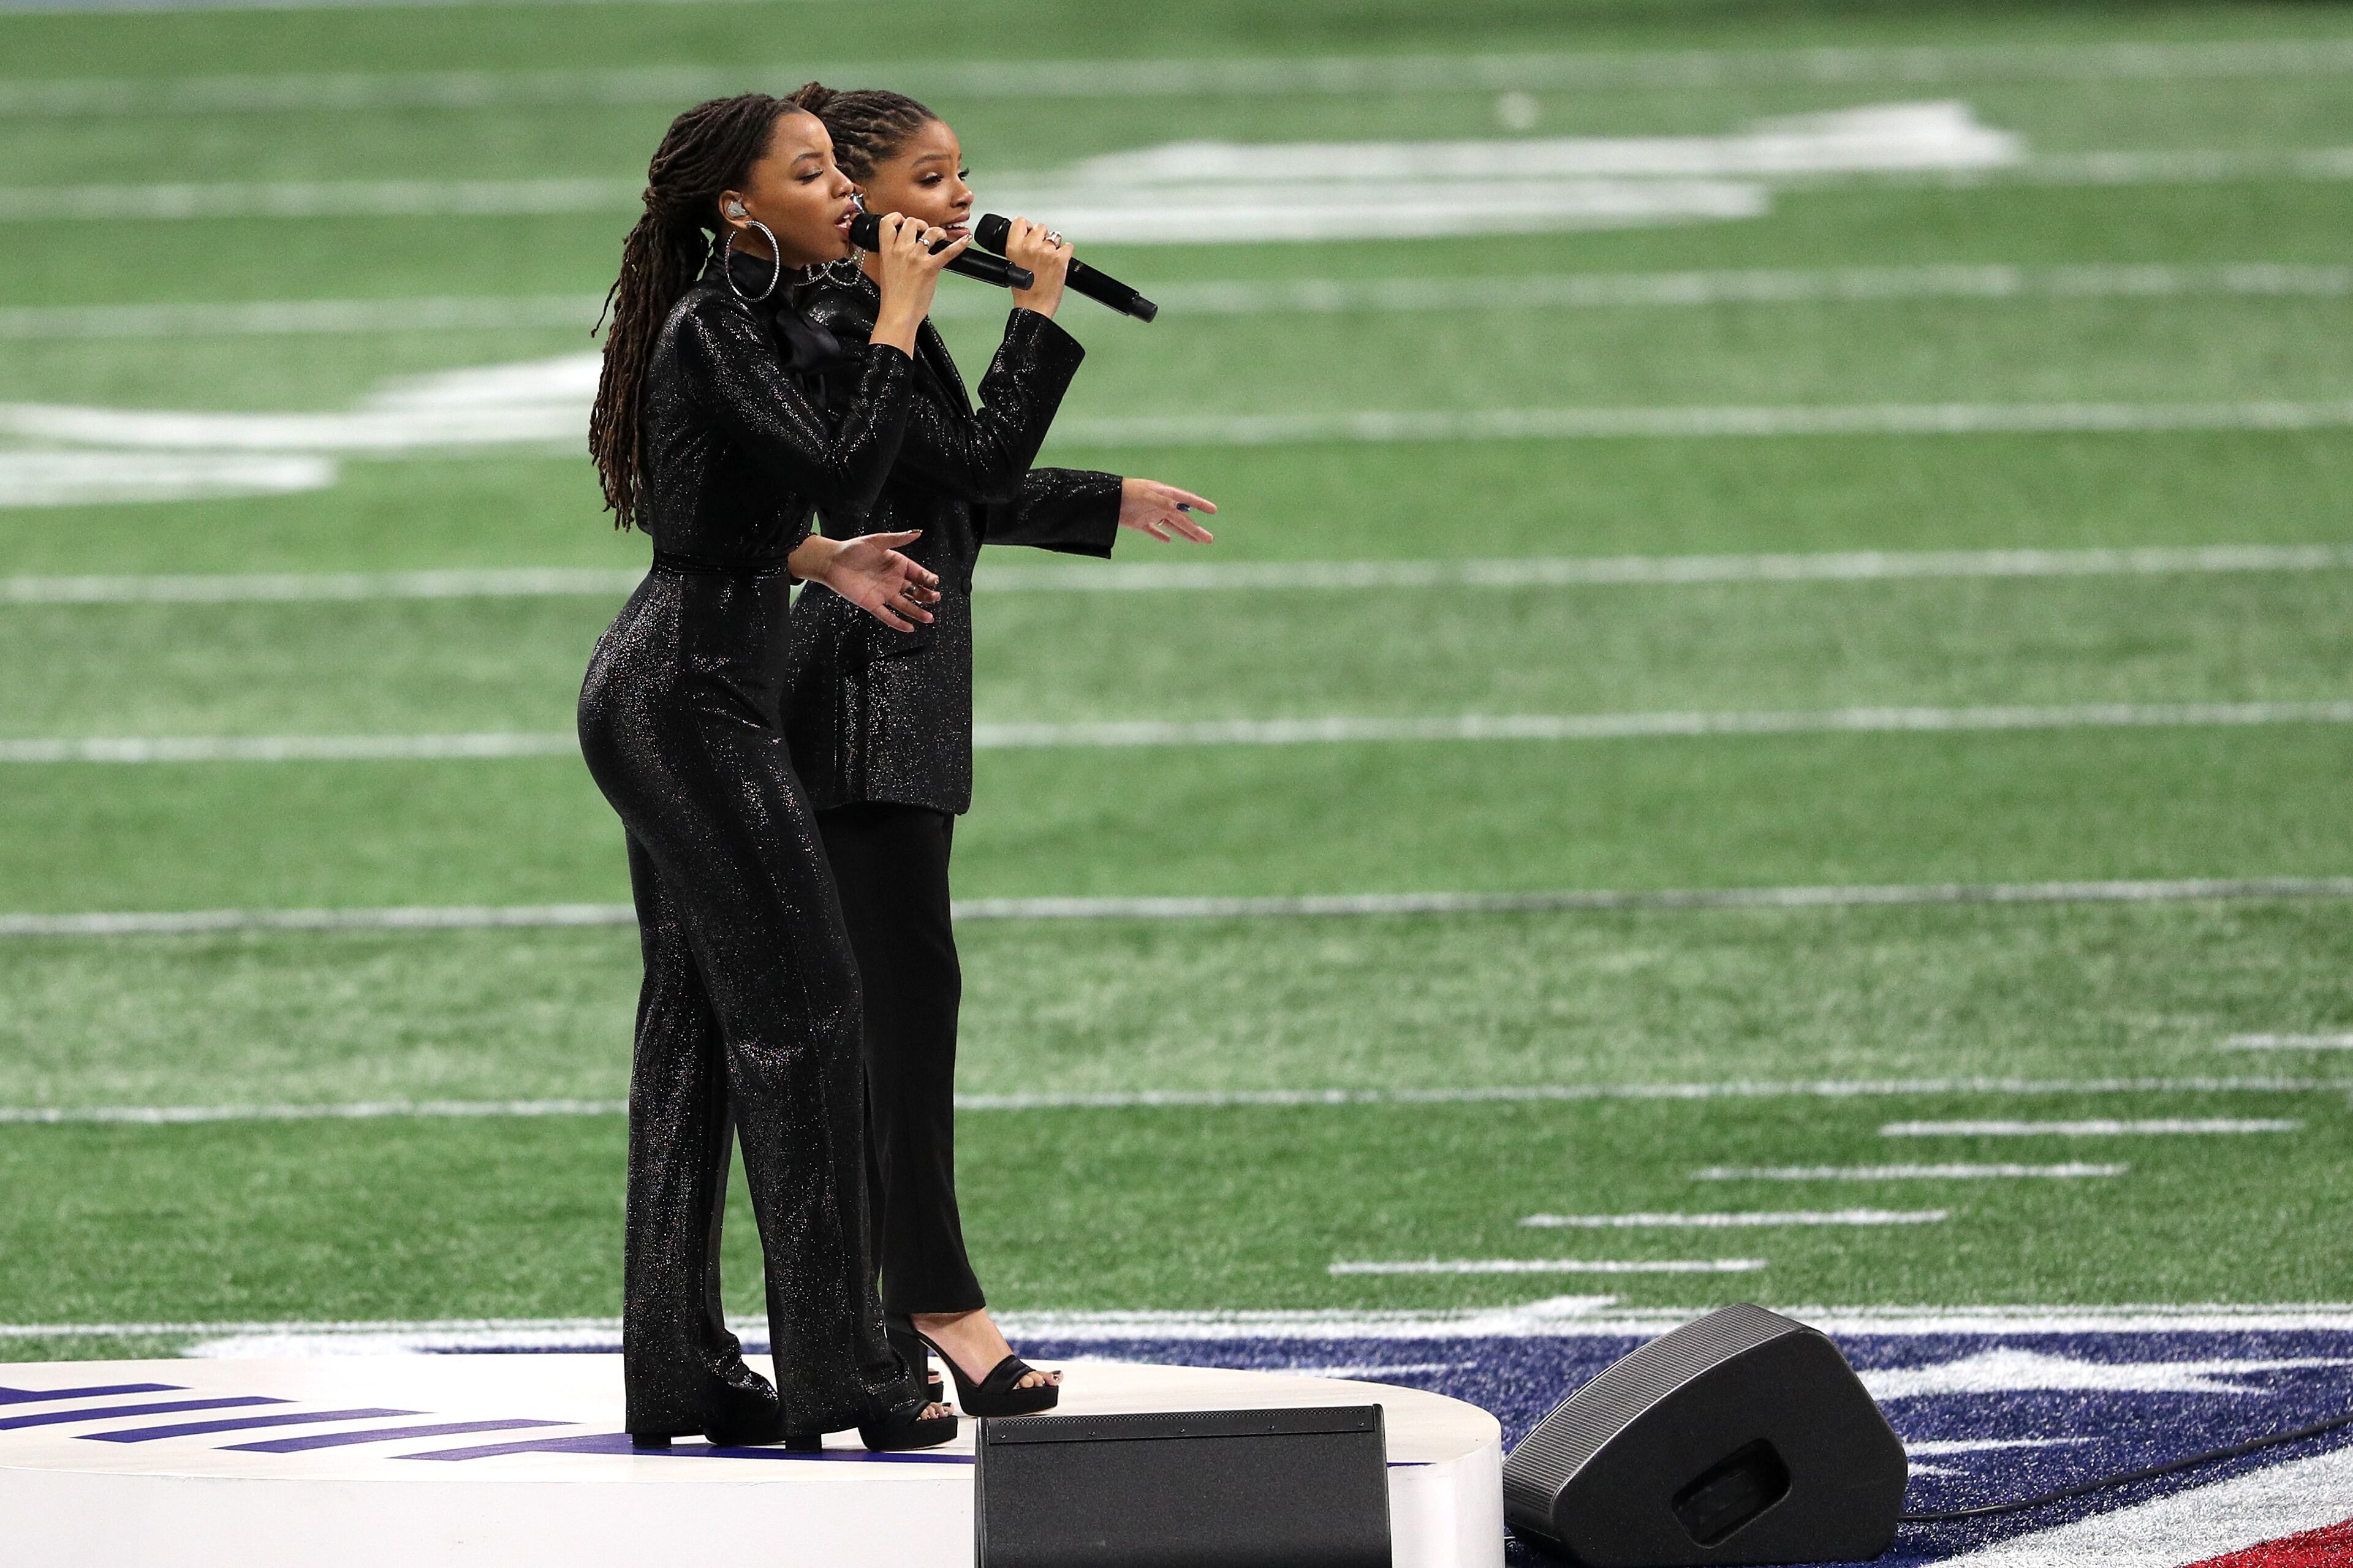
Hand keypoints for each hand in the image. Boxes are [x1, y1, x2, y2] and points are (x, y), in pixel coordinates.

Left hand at [804, 530, 940, 631]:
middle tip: (934, 598)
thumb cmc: (852, 549)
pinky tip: (909, 628)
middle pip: (915, 591)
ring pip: (904, 605)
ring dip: (917, 612)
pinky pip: (887, 616)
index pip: (918, 573)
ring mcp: (884, 593)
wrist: (831, 562)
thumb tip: (916, 532)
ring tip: (928, 618)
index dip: (927, 578)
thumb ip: (898, 539)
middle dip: (926, 596)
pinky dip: (898, 623)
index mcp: (897, 564)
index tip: (935, 582)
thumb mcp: (877, 541)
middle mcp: (893, 580)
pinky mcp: (872, 604)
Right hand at [870, 213, 970, 355]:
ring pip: (930, 231)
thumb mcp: (887, 270)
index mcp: (887, 251)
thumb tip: (904, 249)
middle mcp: (901, 251)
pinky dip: (960, 244)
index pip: (887, 222)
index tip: (902, 221)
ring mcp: (916, 258)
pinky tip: (966, 240)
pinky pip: (949, 251)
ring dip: (937, 232)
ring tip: (940, 238)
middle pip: (911, 222)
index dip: (897, 217)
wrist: (898, 313)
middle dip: (920, 224)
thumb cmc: (893, 297)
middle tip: (924, 232)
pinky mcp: (931, 268)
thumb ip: (894, 256)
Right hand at [1002, 217, 1073, 317]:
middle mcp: (1028, 247)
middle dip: (1043, 237)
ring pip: (1055, 237)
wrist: (1034, 307)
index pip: (1020, 222)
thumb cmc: (1025, 291)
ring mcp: (1045, 252)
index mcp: (1013, 247)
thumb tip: (1031, 236)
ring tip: (1050, 262)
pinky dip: (1066, 254)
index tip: (1031, 233)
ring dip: (1055, 247)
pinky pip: (1068, 246)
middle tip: (1042, 253)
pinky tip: (1060, 264)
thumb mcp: (1014, 264)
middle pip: (1041, 227)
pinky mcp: (1060, 259)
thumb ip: (1020, 247)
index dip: (1028, 227)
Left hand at [1117, 477, 1215, 542]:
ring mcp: (1150, 513)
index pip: (1186, 500)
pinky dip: (1161, 535)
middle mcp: (1159, 504)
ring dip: (1184, 533)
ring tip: (1197, 541)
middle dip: (1196, 528)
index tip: (1213, 510)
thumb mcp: (1148, 495)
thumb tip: (1183, 509)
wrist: (1105, 499)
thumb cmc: (1127, 492)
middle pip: (1181, 518)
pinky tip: (1168, 541)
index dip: (1200, 505)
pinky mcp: (1139, 522)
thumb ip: (1165, 503)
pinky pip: (1153, 530)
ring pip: (1171, 525)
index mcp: (1164, 493)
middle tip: (1209, 539)